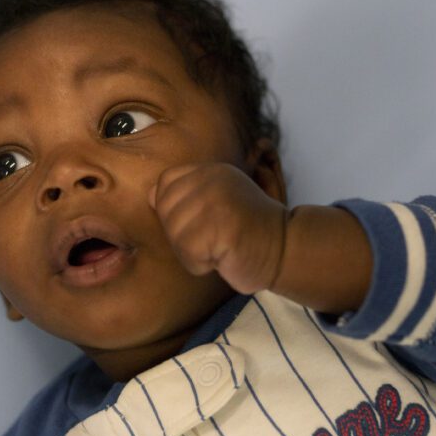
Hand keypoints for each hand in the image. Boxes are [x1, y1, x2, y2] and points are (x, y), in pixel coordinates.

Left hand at [150, 163, 287, 293]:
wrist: (286, 249)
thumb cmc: (247, 233)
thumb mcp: (218, 203)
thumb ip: (186, 195)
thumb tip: (150, 195)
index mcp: (210, 171)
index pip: (163, 184)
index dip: (173, 209)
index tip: (202, 222)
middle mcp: (212, 180)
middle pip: (163, 210)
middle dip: (181, 234)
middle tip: (213, 238)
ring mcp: (217, 202)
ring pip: (174, 235)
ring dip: (193, 252)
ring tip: (220, 248)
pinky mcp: (221, 228)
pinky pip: (188, 254)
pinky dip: (202, 265)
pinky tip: (223, 257)